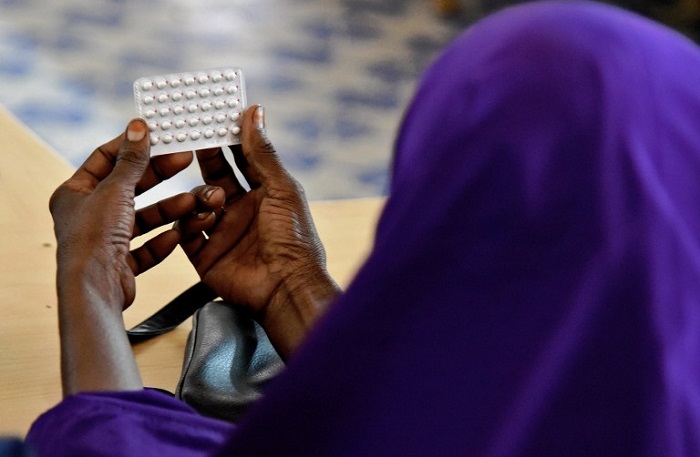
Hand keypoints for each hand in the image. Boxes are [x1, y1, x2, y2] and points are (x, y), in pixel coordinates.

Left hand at [50, 119, 199, 394]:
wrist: (95, 288)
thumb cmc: (94, 238)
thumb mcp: (116, 190)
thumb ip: (131, 161)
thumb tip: (139, 128)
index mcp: (75, 193)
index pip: (105, 159)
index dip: (133, 146)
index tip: (158, 135)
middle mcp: (88, 215)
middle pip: (129, 187)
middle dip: (159, 176)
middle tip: (185, 159)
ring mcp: (104, 240)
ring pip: (143, 218)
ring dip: (168, 210)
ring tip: (192, 201)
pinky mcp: (121, 263)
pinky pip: (146, 246)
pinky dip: (162, 240)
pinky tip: (178, 233)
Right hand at [178, 106, 339, 357]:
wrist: (285, 286)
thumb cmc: (292, 237)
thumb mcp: (281, 189)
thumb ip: (263, 153)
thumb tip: (254, 112)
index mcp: (264, 193)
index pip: (241, 159)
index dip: (228, 138)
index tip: (211, 117)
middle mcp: (241, 210)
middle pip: (215, 177)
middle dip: (205, 161)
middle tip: (192, 142)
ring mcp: (222, 232)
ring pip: (197, 203)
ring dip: (201, 197)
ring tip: (215, 202)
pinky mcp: (205, 255)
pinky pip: (185, 234)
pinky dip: (187, 224)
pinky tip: (198, 221)